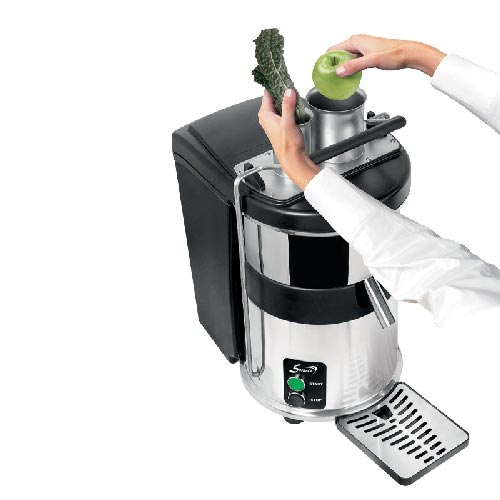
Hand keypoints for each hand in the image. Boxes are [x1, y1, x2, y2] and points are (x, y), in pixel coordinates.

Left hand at [258, 89, 319, 189]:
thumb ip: (288, 105)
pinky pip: (283, 110)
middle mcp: (267, 118)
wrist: (293, 158)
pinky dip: (289, 106)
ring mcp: (273, 121)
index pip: (267, 93)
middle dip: (281, 90)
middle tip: (289, 82)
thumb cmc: (288, 145)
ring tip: (294, 93)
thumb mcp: (288, 121)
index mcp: (265, 115)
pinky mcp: (280, 124)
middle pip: (273, 98)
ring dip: (286, 98)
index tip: (277, 74)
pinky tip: (296, 105)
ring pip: (279, 104)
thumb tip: (288, 91)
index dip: (273, 83)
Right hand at [328, 34, 445, 76]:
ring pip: (345, 58)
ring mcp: (362, 48)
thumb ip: (354, 66)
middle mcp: (357, 42)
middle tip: (327, 78)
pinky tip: (348, 77)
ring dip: (340, 68)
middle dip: (331, 65)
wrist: (408, 54)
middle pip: (337, 54)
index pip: (333, 49)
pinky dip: (348, 68)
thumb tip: (339, 71)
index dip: (325, 60)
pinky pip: (352, 61)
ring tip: (336, 79)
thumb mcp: (371, 61)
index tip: (321, 71)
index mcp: (356, 41)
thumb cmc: (394, 54)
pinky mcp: (366, 54)